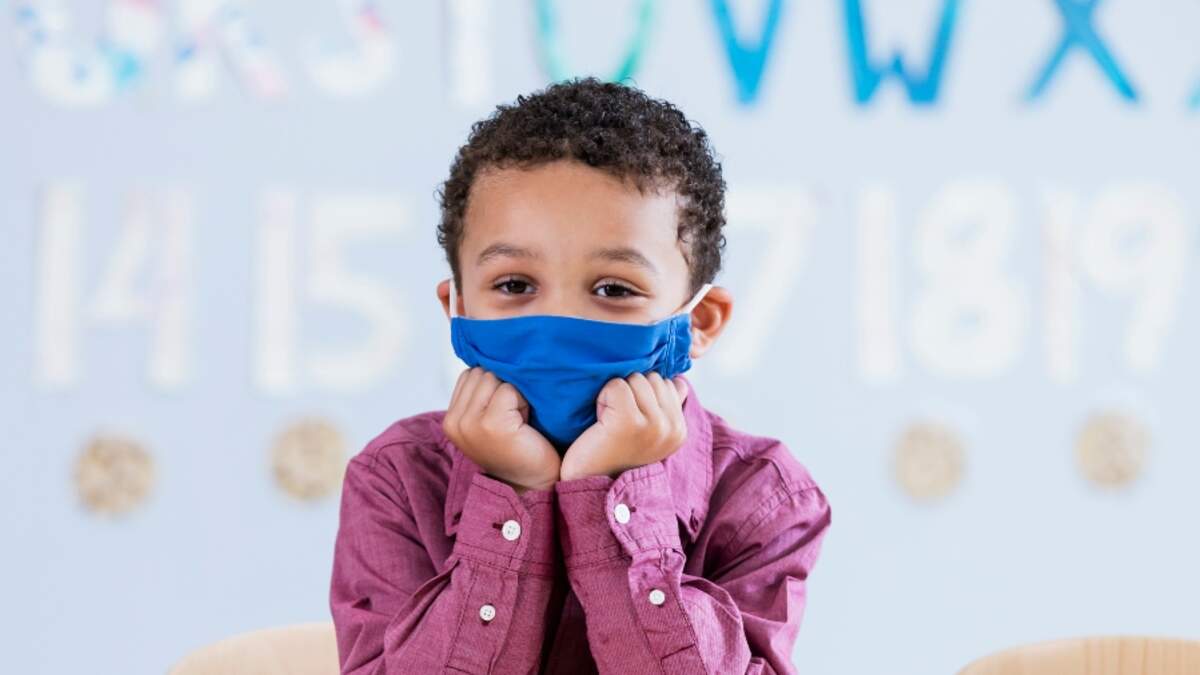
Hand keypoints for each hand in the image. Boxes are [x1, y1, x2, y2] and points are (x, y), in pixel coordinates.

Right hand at [442, 367, 560, 494]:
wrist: (533, 483)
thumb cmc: (518, 447)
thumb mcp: (488, 419)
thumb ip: (480, 393)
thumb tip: (489, 352)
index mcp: (450, 419)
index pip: (469, 374)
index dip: (493, 386)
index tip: (504, 412)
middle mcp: (455, 421)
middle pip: (481, 372)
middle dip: (503, 387)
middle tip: (514, 417)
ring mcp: (470, 423)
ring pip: (494, 378)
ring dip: (514, 394)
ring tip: (518, 420)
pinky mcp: (491, 424)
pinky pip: (509, 390)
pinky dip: (523, 402)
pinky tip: (525, 424)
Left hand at [559, 372, 688, 480]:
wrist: (588, 480)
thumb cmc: (614, 451)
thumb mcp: (649, 429)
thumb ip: (667, 404)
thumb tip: (678, 379)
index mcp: (680, 430)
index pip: (669, 383)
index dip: (644, 395)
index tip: (633, 421)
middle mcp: (672, 428)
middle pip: (652, 378)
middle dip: (632, 392)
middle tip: (619, 421)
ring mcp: (654, 425)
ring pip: (636, 378)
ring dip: (617, 395)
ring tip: (611, 421)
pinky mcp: (629, 422)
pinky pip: (617, 385)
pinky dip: (604, 397)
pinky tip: (602, 421)